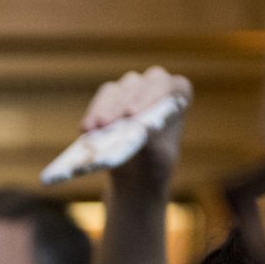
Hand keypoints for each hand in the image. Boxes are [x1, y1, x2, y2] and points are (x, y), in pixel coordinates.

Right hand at [81, 66, 191, 188]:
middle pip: (139, 86)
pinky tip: (85, 129)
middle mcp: (156, 86)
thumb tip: (145, 128)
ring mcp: (132, 89)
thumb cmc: (155, 165)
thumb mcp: (159, 158)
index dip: (151, 96)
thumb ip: (156, 142)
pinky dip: (92, 114)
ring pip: (116, 91)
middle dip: (121, 104)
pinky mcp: (111, 97)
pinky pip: (101, 100)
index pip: (168, 86)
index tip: (132, 114)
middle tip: (107, 124)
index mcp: (178, 95)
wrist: (137, 177)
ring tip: (93, 130)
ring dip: (103, 110)